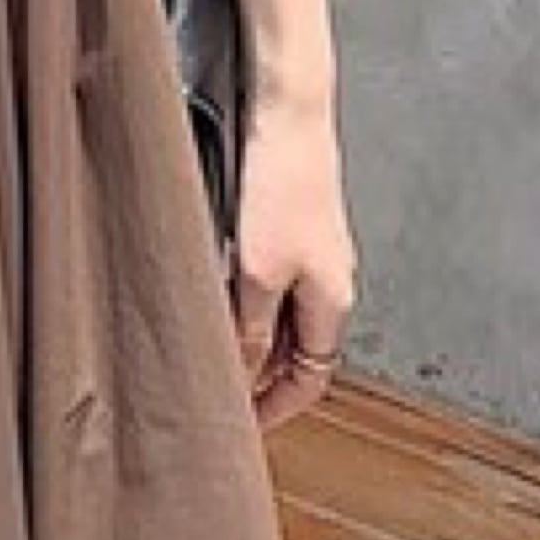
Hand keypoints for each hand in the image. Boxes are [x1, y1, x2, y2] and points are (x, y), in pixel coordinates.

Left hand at [231, 87, 354, 429]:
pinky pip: (271, 286)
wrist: (288, 112)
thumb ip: (249, 329)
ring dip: (248, 340)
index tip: (241, 427)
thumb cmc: (282, 183)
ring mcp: (314, 253)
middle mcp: (330, 281)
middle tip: (215, 395)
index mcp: (333, 301)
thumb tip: (240, 376)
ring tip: (206, 351)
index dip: (276, 408)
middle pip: (297, 353)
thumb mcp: (257, 273)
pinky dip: (245, 305)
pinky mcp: (293, 227)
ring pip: (281, 319)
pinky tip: (212, 300)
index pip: (311, 380)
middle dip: (259, 379)